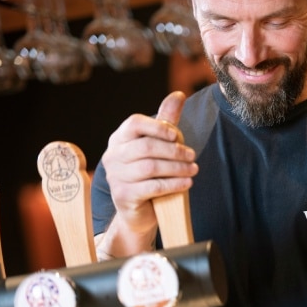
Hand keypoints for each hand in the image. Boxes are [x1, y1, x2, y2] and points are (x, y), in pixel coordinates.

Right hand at [101, 91, 197, 236]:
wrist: (137, 212)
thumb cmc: (149, 174)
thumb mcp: (157, 145)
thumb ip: (166, 121)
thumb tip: (179, 94)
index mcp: (119, 139)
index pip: (134, 124)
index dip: (158, 127)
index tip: (177, 136)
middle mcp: (113, 156)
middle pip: (146, 146)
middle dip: (174, 151)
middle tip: (193, 156)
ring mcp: (116, 176)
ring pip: (150, 167)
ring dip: (177, 168)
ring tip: (194, 169)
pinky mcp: (124, 196)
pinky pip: (152, 187)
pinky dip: (173, 184)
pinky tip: (187, 183)